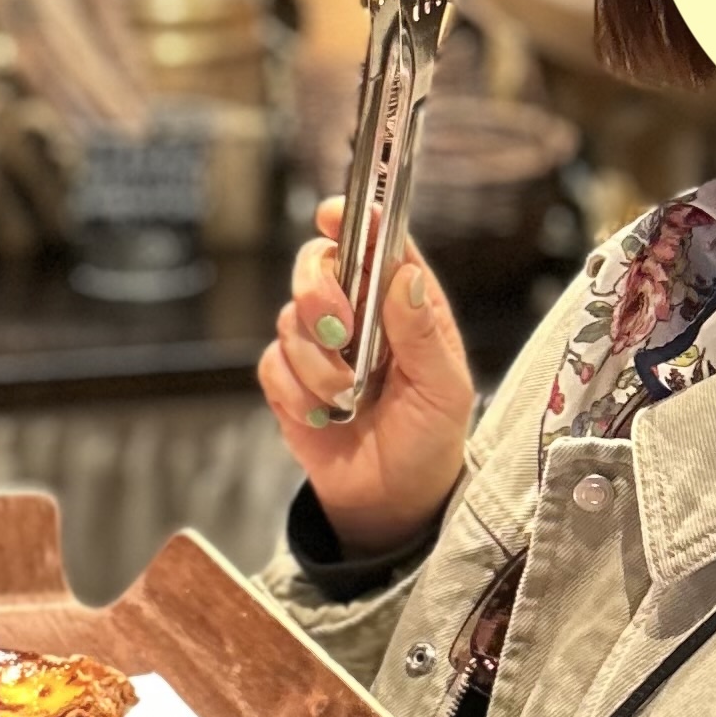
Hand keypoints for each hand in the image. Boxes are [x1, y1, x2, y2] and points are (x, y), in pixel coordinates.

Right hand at [258, 193, 475, 561]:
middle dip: (320, 293)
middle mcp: (359, 314)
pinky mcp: (290, 380)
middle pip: (316, 265)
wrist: (393, 502)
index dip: (356, 219)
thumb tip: (405, 275)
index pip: (377, 244)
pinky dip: (297, 392)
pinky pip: (272, 364)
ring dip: (319, 365)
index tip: (336, 214)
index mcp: (404, 305)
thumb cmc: (430, 441)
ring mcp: (320, 346)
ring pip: (290, 318)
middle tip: (342, 331)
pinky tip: (325, 415)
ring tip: (349, 399)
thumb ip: (422, 333)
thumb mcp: (443, 390)